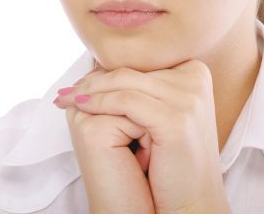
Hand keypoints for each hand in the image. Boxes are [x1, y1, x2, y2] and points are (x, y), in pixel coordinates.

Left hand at [54, 60, 231, 213]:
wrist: (189, 204)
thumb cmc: (171, 163)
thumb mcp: (160, 115)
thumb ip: (141, 87)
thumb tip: (97, 63)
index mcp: (195, 72)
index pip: (142, 63)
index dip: (108, 73)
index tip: (81, 83)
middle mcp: (197, 77)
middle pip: (133, 70)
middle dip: (94, 81)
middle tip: (66, 91)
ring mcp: (190, 97)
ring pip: (126, 82)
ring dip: (90, 90)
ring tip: (67, 98)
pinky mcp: (177, 118)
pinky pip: (126, 102)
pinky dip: (99, 103)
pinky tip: (80, 107)